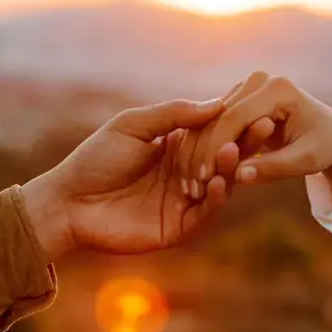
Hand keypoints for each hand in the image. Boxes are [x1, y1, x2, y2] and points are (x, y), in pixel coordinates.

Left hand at [21, 99, 234, 260]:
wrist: (68, 202)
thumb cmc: (95, 159)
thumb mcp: (132, 126)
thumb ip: (172, 114)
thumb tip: (217, 104)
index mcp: (176, 146)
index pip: (214, 132)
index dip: (234, 120)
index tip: (255, 103)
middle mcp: (186, 173)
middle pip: (224, 158)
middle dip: (244, 143)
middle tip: (264, 125)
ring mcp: (183, 202)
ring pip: (219, 185)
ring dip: (230, 169)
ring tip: (236, 151)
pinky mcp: (177, 228)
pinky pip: (204, 214)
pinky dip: (215, 199)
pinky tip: (220, 183)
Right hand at [181, 71, 331, 199]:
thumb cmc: (325, 147)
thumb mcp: (305, 161)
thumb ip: (273, 167)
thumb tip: (239, 177)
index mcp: (277, 88)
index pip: (235, 117)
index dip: (217, 148)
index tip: (206, 178)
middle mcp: (259, 80)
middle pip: (218, 116)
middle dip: (204, 151)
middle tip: (193, 184)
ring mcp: (247, 86)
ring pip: (211, 119)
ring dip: (199, 149)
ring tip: (192, 181)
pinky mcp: (239, 97)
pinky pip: (214, 122)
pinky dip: (204, 145)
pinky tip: (197, 170)